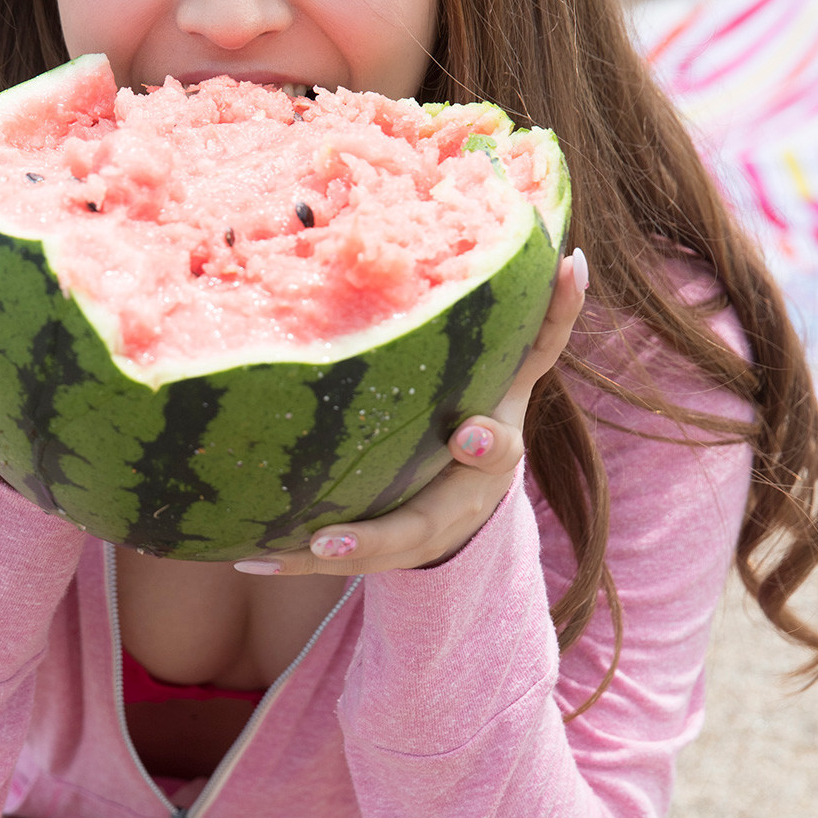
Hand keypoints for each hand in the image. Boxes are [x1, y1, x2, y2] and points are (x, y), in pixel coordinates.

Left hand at [234, 251, 588, 577]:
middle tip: (332, 540)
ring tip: (288, 551)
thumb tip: (571, 254)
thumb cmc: (486, 412)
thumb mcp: (519, 372)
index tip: (469, 437)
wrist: (472, 496)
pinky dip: (291, 561)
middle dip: (381, 535)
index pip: (500, 450)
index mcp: (495, 455)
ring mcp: (419, 534)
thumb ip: (547, 323)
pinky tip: (245, 558)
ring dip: (332, 555)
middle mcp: (457, 503)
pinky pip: (331, 562)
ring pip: (374, 553)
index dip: (488, 445)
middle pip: (425, 525)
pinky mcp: (381, 551)